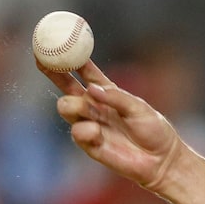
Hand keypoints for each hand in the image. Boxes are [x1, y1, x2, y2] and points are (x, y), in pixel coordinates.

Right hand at [47, 59, 183, 194]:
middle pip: (65, 85)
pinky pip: (76, 132)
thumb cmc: (154, 131)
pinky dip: (84, 130)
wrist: (161, 161)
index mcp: (105, 92)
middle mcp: (94, 106)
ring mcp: (90, 124)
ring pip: (65, 107)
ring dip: (73, 105)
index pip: (82, 70)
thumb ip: (116, 97)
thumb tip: (91, 89)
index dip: (68, 56)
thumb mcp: (139, 107)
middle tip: (43, 60)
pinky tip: (97, 132)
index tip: (54, 41)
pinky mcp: (90, 145)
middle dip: (52, 71)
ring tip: (89, 110)